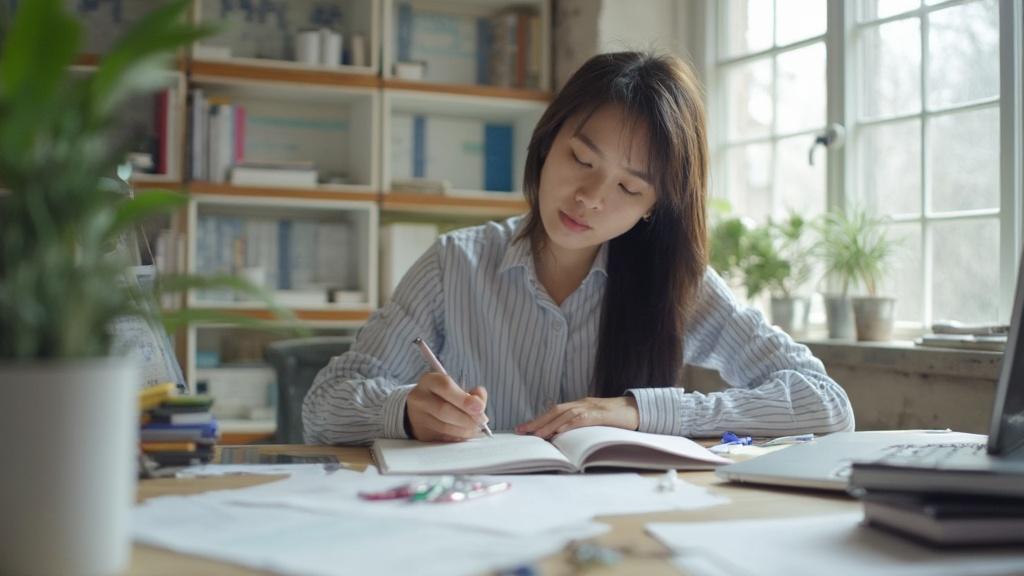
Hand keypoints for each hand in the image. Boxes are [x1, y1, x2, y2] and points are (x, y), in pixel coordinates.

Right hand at [406, 372, 488, 441]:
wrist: (422, 410)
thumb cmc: (444, 398)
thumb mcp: (456, 388)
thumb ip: (472, 394)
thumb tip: (480, 403)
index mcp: (429, 381)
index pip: (446, 386)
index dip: (464, 398)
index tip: (480, 407)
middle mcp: (420, 398)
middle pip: (444, 409)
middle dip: (467, 417)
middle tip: (482, 420)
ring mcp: (418, 417)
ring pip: (444, 427)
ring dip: (465, 429)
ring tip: (476, 427)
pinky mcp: (421, 433)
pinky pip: (443, 438)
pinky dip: (458, 437)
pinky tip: (466, 433)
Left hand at [515, 396, 638, 439]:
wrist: (638, 409)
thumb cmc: (617, 417)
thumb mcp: (596, 420)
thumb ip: (581, 425)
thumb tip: (564, 437)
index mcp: (580, 405)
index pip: (555, 411)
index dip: (539, 419)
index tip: (524, 428)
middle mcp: (582, 403)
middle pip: (554, 410)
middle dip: (537, 421)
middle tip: (521, 430)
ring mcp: (591, 407)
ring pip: (564, 414)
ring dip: (548, 424)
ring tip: (535, 434)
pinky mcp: (600, 414)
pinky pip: (581, 419)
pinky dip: (568, 425)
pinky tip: (558, 431)